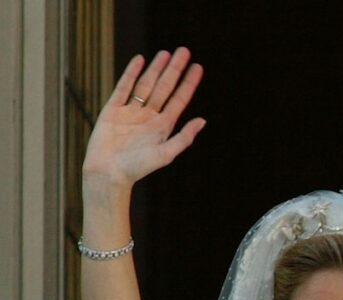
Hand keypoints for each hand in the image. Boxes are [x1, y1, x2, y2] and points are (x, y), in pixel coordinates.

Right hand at [82, 47, 204, 191]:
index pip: (179, 99)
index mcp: (163, 126)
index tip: (198, 67)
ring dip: (156, 68)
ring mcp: (131, 112)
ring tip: (166, 53)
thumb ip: (184, 137)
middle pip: (164, 87)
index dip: (188, 83)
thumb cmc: (137, 168)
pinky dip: (131, 73)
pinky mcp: (113, 110)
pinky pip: (123, 87)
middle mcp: (149, 116)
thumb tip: (203, 120)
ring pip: (146, 84)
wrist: (108, 173)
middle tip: (184, 51)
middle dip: (174, 69)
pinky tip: (140, 60)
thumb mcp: (166, 154)